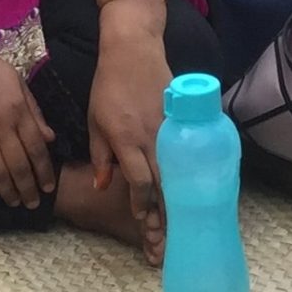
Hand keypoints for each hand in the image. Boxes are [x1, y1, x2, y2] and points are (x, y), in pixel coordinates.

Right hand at [0, 36, 55, 207]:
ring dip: (8, 191)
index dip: (44, 171)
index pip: (36, 149)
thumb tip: (49, 138)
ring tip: (15, 202)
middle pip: (18, 166)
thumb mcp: (17, 81)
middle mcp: (0, 126)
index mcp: (18, 110)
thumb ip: (34, 110)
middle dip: (28, 188)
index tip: (48, 186)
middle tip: (33, 203)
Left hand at [87, 7, 173, 263]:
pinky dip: (190, 176)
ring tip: (184, 225)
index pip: (139, 183)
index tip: (144, 224)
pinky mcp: (181, 121)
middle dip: (165, 215)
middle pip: (162, 185)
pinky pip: (187, 155)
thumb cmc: (109, 86)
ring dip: (179, 201)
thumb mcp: (95, 121)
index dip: (142, 207)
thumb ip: (101, 156)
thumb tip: (104, 186)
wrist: (133, 50)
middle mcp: (151, 138)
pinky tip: (196, 191)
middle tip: (168, 240)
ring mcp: (169, 129)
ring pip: (177, 173)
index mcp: (126, 140)